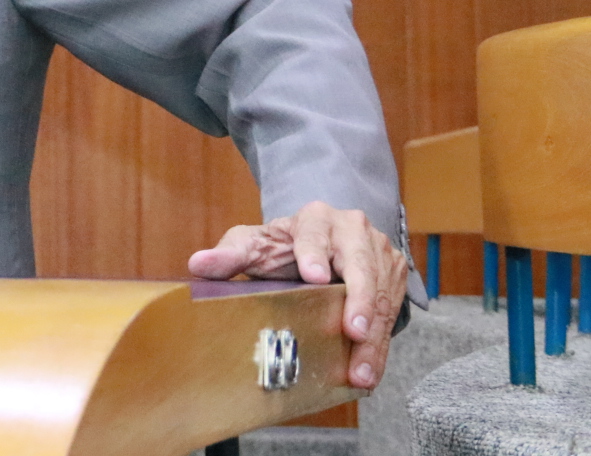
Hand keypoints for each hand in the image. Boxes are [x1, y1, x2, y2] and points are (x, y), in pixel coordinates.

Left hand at [187, 201, 408, 389]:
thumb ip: (230, 255)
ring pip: (380, 295)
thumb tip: (198, 265)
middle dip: (358, 301)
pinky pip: (390, 314)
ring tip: (359, 370)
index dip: (315, 255)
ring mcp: (379, 252)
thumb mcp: (256, 245)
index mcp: (316, 219)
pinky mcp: (393, 277)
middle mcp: (353, 230)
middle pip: (360, 266)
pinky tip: (369, 371)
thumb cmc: (285, 247)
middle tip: (352, 331)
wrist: (325, 241)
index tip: (316, 276)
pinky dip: (380, 346)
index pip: (315, 234)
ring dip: (372, 337)